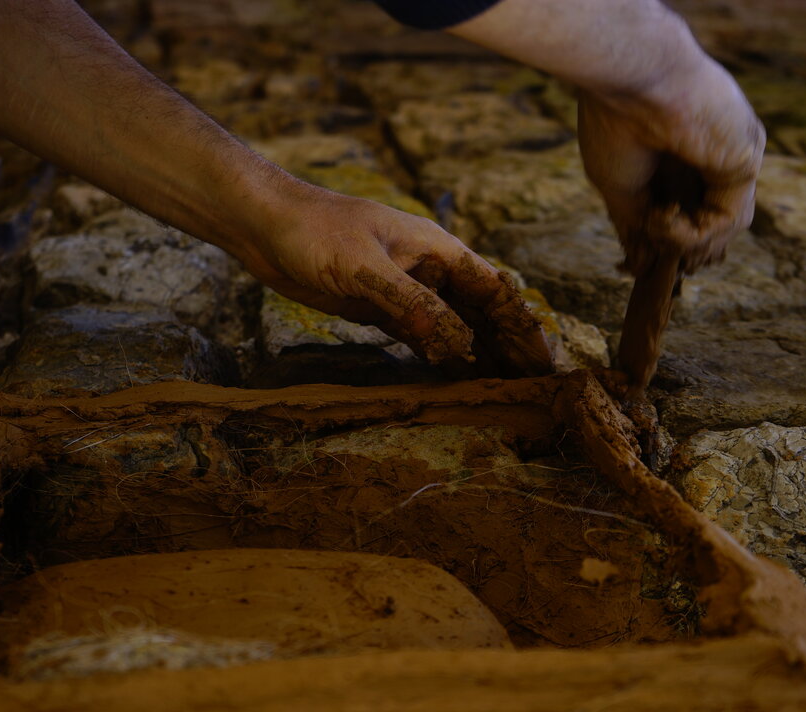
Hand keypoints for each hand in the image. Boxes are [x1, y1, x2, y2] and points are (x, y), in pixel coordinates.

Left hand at [239, 181, 553, 375]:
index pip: (495, 292)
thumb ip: (411, 304)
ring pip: (454, 328)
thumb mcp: (365, 267)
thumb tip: (457, 345)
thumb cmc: (315, 231)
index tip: (540, 363)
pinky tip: (454, 381)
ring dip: (477, 357)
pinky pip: (422, 337)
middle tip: (530, 390)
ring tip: (500, 392)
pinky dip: (441, 358)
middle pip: (481, 314)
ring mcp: (406, 291)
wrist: (266, 225)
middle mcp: (430, 271)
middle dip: (507, 349)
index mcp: (438, 250)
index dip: (520, 328)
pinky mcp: (380, 308)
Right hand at [577, 56, 764, 274]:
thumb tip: (642, 264)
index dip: (664, 242)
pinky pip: (727, 222)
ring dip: (682, 244)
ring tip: (653, 225)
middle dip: (677, 250)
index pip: (684, 211)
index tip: (634, 262)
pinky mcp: (744, 164)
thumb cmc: (615, 122)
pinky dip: (691, 234)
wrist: (631, 80)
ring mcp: (730, 159)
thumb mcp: (618, 187)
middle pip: (705, 224)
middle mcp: (710, 157)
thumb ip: (636, 223)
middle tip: (648, 257)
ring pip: (719, 229)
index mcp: (679, 155)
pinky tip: (664, 216)